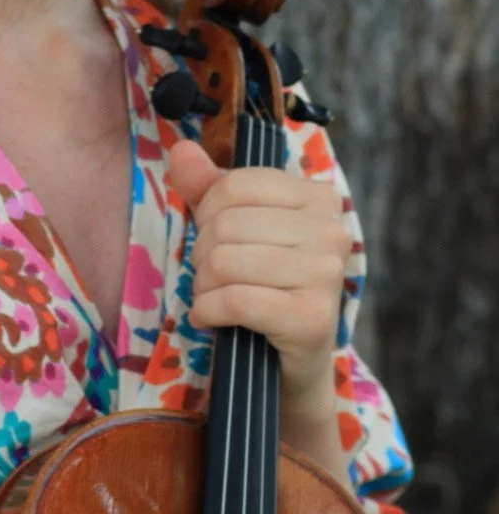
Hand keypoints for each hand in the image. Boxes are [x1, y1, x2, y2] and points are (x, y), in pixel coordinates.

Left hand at [168, 137, 352, 421]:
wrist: (286, 364)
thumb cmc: (260, 288)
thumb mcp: (232, 231)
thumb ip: (207, 189)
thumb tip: (181, 149)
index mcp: (317, 198)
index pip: (235, 185)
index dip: (207, 214)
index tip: (214, 241)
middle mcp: (332, 230)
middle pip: (226, 225)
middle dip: (202, 256)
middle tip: (211, 279)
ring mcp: (328, 274)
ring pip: (226, 262)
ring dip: (203, 287)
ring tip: (213, 299)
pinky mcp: (313, 318)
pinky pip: (235, 300)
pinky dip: (208, 312)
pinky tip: (212, 319)